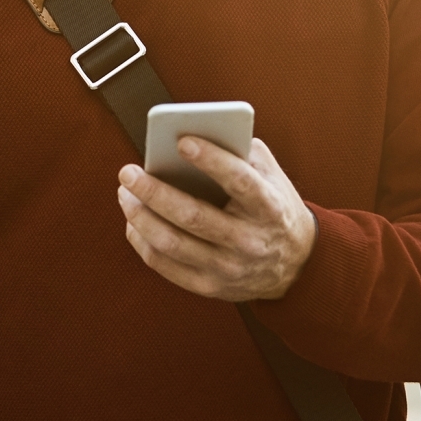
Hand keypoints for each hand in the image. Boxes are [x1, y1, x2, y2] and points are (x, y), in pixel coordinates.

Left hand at [116, 136, 316, 301]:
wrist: (296, 265)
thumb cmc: (274, 207)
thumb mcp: (272, 176)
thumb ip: (241, 151)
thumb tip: (194, 134)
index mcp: (270, 208)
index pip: (240, 181)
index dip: (211, 160)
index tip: (182, 140)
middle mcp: (249, 241)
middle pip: (193, 216)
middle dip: (154, 192)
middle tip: (128, 172)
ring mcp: (228, 268)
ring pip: (172, 243)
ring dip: (140, 216)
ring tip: (125, 194)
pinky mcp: (210, 286)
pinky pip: (165, 265)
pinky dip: (142, 241)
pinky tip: (133, 221)